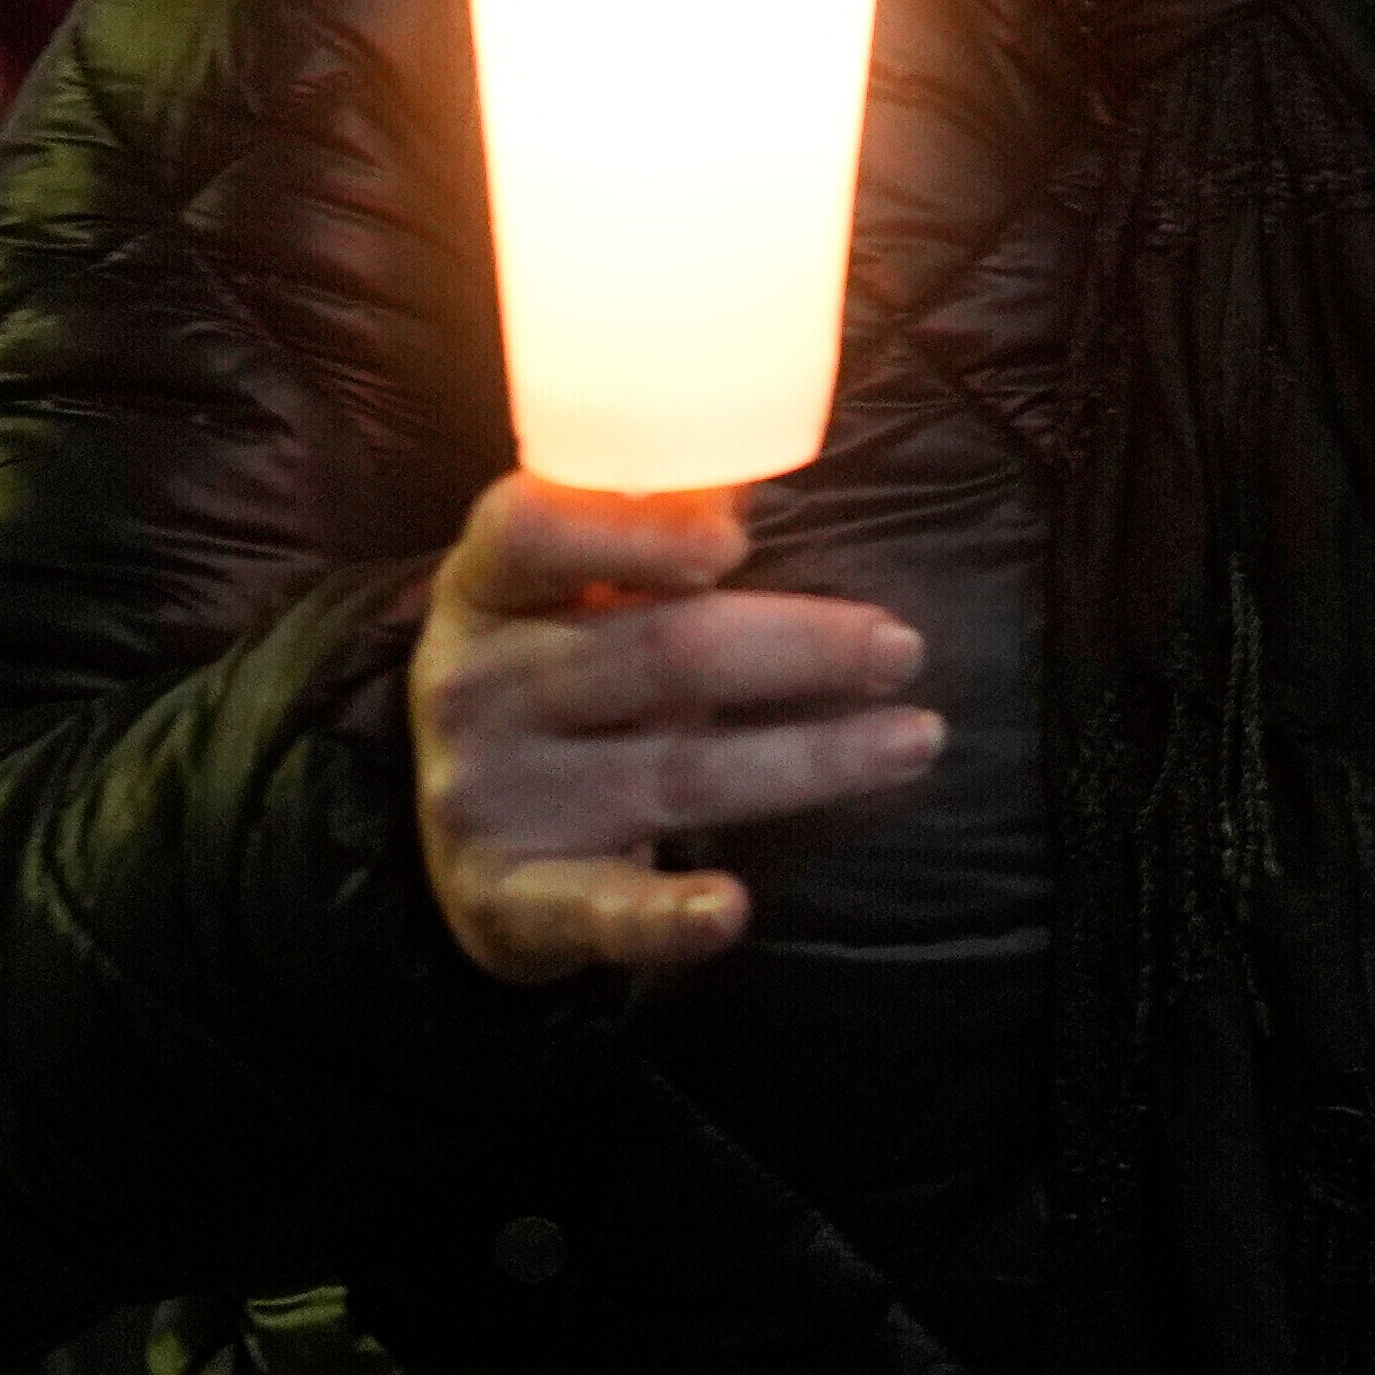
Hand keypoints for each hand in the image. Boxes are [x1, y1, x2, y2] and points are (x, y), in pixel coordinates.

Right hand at [404, 475, 949, 985]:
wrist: (459, 835)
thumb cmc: (553, 673)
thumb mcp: (573, 592)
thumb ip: (653, 530)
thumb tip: (759, 457)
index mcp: (484, 585)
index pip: (535, 531)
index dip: (632, 532)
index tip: (733, 543)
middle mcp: (470, 686)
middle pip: (653, 653)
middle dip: (795, 646)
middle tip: (900, 648)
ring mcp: (484, 798)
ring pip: (672, 773)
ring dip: (808, 760)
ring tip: (914, 738)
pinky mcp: (509, 900)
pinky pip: (598, 909)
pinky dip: (664, 918)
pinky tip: (728, 908)